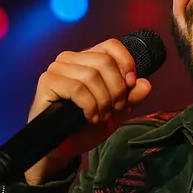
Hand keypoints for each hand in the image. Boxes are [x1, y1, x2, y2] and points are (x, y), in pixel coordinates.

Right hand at [24, 38, 153, 183]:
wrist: (65, 146)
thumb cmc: (86, 125)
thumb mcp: (116, 111)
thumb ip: (132, 97)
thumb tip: (145, 84)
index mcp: (88, 58)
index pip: (111, 46)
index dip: (126, 63)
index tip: (130, 85)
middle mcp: (71, 58)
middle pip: (105, 61)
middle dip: (116, 89)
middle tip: (114, 109)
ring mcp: (57, 68)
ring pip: (92, 76)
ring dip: (103, 101)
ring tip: (101, 115)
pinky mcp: (47, 81)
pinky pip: (77, 89)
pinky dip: (89, 106)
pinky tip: (89, 117)